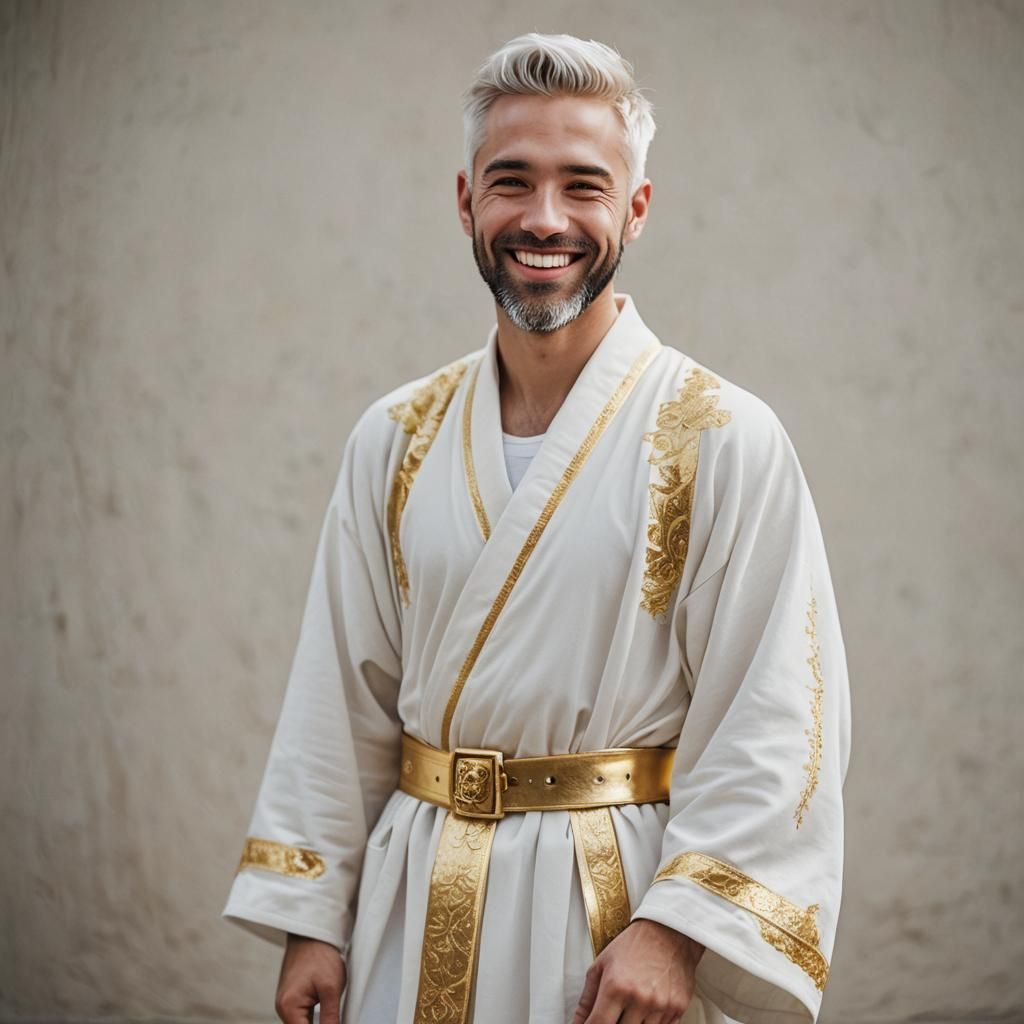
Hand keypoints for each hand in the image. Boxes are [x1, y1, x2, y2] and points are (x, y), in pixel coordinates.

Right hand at [275, 933, 346, 1023]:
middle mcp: (283, 1007)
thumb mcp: (331, 989)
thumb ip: (330, 1018)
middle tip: (332, 1013)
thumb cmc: (320, 953)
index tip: (334, 1023)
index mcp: (288, 1007)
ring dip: (317, 1021)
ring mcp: (286, 1002)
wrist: (314, 932)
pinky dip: (314, 1014)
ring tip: (328, 1005)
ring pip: (303, 1023)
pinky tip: (325, 1007)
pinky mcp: (293, 996)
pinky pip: (303, 1014)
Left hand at [570, 919, 704, 1023]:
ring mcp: (660, 1006)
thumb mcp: (602, 964)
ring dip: (632, 1023)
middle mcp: (639, 998)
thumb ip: (587, 998)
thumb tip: (577, 1022)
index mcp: (616, 986)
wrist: (669, 931)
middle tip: (613, 1010)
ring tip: (631, 1006)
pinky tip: (646, 1008)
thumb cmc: (635, 944)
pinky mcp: (677, 1008)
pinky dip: (651, 1023)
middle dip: (613, 1022)